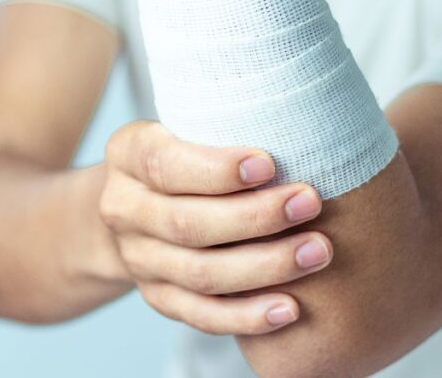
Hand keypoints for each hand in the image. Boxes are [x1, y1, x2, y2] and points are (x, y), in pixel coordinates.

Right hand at [100, 121, 332, 334]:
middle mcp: (124, 208)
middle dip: (255, 218)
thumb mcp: (187, 125)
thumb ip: (223, 127)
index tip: (270, 164)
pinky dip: (247, 316)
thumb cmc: (188, 151)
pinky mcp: (158, 296)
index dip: (219, 170)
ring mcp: (139, 258)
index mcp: (128, 154)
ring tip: (318, 251)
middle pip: (188, 225)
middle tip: (310, 203)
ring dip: (265, 267)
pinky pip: (202, 315)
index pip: (166, 165)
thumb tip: (305, 130)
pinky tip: (290, 308)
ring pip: (200, 274)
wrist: (138, 204)